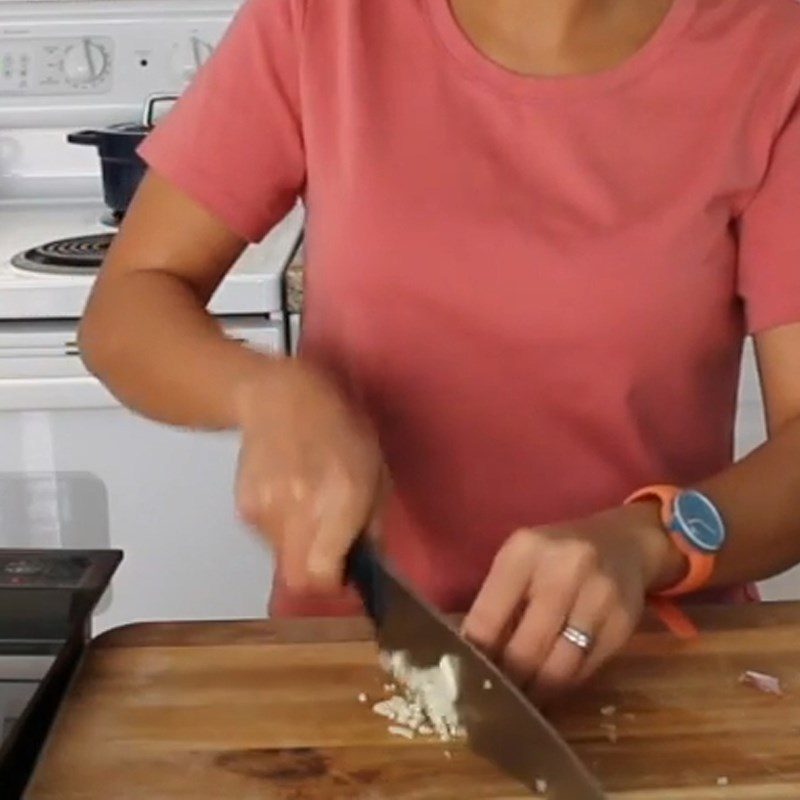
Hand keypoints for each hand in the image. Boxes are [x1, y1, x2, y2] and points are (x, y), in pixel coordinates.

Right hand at [234, 358, 382, 592]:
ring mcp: (265, 508)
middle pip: (298, 579)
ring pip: (282, 558)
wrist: (278, 397)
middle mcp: (299, 508)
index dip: (334, 585)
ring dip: (301, 547)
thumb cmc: (339, 427)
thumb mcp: (375, 469)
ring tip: (310, 507)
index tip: (345, 575)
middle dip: (316, 576)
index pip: (321, 575)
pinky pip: (267, 536)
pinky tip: (290, 493)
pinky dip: (282, 528)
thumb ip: (373, 522)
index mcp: (339, 498)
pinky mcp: (245, 505)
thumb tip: (369, 564)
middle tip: (330, 556)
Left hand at [462, 503, 684, 701]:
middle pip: (526, 647)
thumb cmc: (556, 554)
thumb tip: (471, 655)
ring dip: (536, 691)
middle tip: (493, 699)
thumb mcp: (520, 560)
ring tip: (520, 701)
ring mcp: (599, 596)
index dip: (476, 654)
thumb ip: (496, 600)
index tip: (466, 677)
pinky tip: (551, 687)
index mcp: (525, 550)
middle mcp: (564, 569)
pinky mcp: (623, 623)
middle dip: (507, 681)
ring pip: (559, 665)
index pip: (488, 616)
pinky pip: (586, 669)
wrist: (623, 542)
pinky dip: (565, 684)